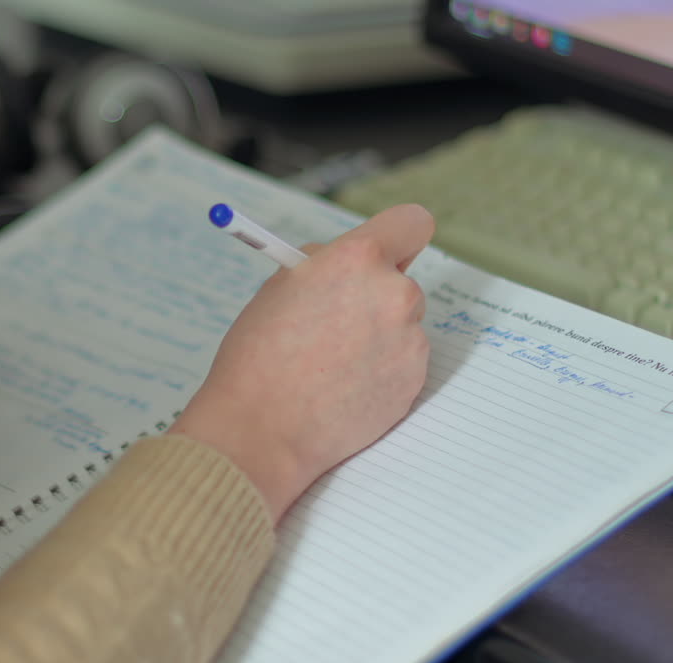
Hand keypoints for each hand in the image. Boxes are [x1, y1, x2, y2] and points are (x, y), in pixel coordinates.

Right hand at [171, 204, 433, 522]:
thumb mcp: (281, 285)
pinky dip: (381, 370)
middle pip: (404, 279)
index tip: (388, 252)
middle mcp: (393, 292)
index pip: (411, 223)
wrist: (262, 428)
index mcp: (357, 259)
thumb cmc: (258, 356)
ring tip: (331, 364)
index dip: (398, 238)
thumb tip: (353, 263)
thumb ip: (326, 265)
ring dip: (379, 336)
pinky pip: (403, 362)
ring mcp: (409, 339)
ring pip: (403, 324)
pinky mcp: (414, 380)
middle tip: (337, 324)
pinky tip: (343, 386)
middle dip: (376, 296)